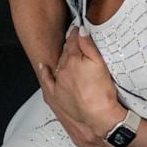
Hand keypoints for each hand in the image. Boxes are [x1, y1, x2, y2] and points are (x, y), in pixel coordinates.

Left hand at [37, 26, 125, 146]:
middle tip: (74, 37)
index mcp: (74, 61)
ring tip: (65, 51)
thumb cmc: (102, 94)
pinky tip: (43, 67)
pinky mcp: (56, 96)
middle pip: (65, 53)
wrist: (98, 118)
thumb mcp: (100, 65)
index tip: (78, 27)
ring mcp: (58, 84)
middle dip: (69, 45)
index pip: (74, 42)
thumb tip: (81, 30)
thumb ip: (89, 46)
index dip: (76, 34)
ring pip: (57, 65)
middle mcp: (63, 71)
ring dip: (61, 57)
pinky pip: (47, 81)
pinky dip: (44, 73)